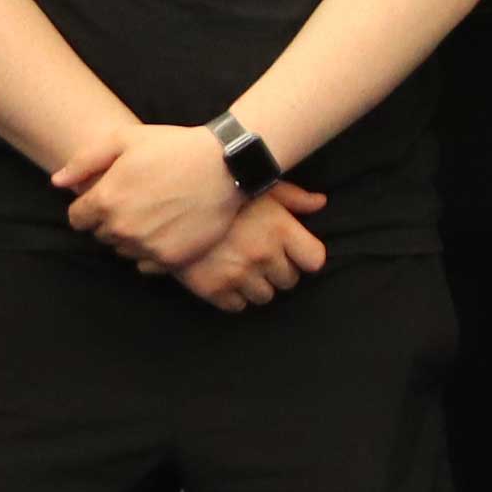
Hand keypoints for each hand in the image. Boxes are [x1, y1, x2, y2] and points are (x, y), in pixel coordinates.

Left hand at [69, 122, 251, 275]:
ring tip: (154, 212)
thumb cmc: (174, 147)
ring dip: (131, 237)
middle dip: (111, 220)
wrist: (226, 166)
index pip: (77, 219)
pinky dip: (152, 250)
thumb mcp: (125, 139)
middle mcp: (122, 229)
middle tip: (137, 199)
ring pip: (123, 251)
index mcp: (106, 200)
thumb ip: (85, 161)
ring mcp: (147, 247)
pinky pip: (146, 265)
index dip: (89, 206)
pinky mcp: (171, 259)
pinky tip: (167, 228)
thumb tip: (57, 182)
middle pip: (101, 235)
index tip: (108, 195)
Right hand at [177, 188, 331, 312]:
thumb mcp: (261, 185)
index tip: (295, 253)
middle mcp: (263, 254)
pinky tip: (225, 277)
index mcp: (280, 228)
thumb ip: (294, 197)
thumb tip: (320, 203)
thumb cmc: (223, 190)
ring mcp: (238, 274)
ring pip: (264, 296)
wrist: (171, 201)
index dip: (305, 257)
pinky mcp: (213, 289)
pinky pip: (237, 306)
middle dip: (279, 271)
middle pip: (289, 281)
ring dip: (257, 286)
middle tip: (262, 258)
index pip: (314, 260)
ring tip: (243, 268)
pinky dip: (233, 296)